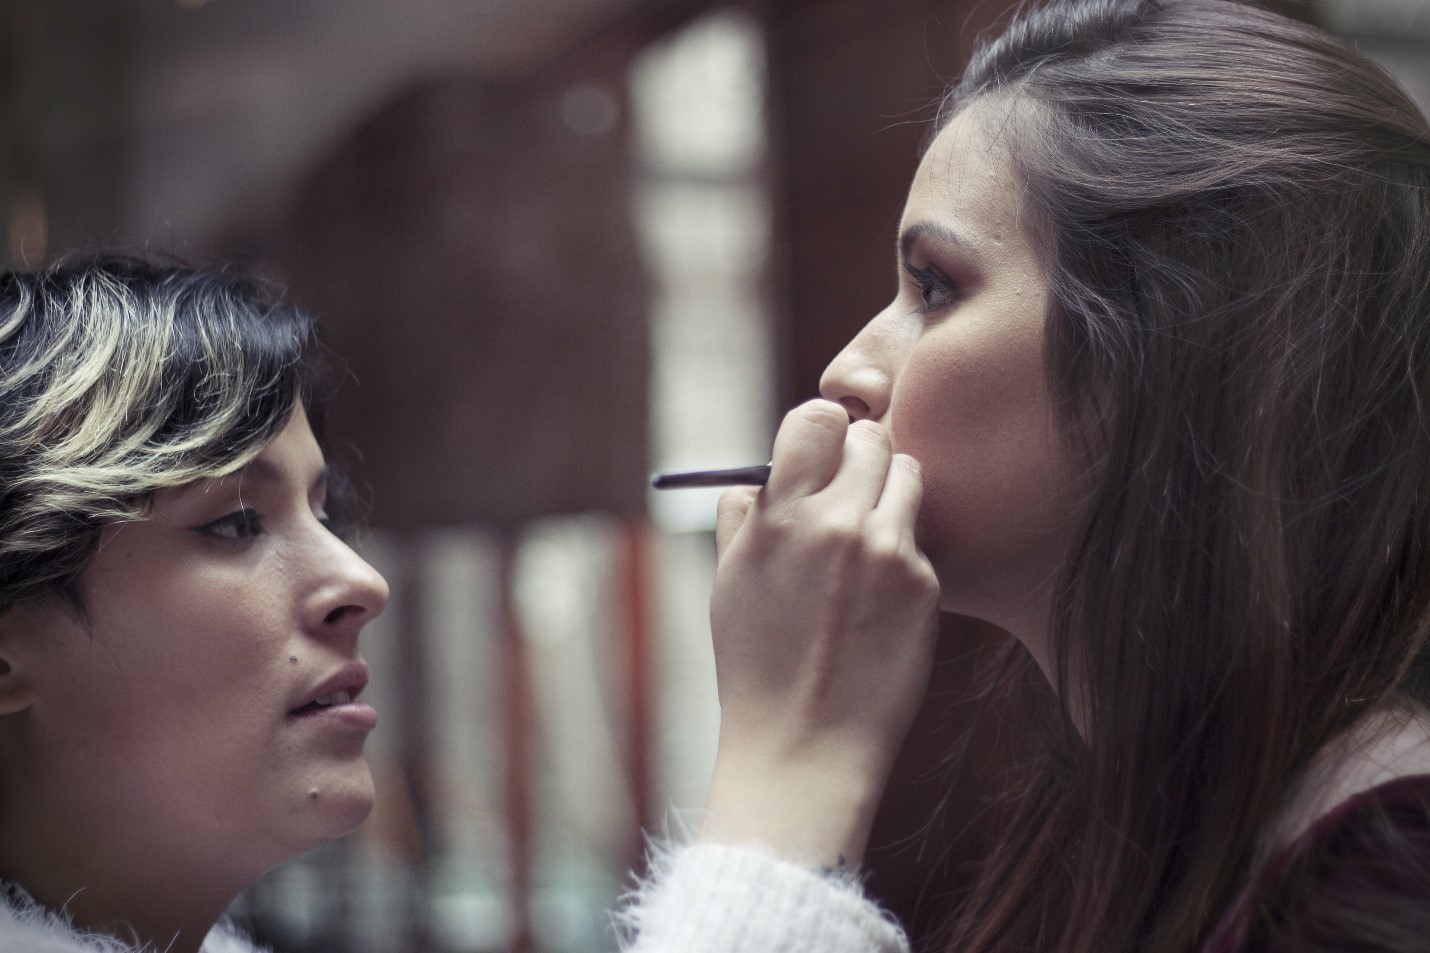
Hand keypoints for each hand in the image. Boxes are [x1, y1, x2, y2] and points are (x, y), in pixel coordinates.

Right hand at [700, 399, 940, 868]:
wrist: (805, 747)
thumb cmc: (757, 668)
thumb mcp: (728, 586)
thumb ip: (741, 520)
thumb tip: (753, 480)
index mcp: (780, 518)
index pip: (816, 419)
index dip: (819, 429)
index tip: (819, 450)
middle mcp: (837, 524)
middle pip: (871, 438)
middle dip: (859, 455)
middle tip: (849, 488)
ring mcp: (887, 552)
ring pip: (908, 476)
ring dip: (889, 492)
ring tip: (867, 536)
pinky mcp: (924, 584)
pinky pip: (919, 537)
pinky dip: (903, 550)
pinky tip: (879, 595)